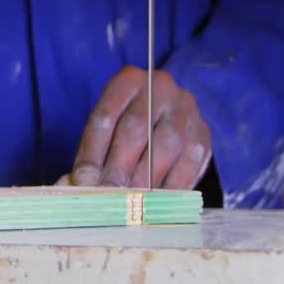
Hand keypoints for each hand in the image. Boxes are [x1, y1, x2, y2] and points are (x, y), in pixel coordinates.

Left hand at [69, 66, 211, 189]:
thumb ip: (94, 153)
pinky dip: (172, 186)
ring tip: (130, 202)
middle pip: (136, 128)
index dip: (92, 152)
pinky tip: (158, 202)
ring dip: (146, 179)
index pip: (105, 116)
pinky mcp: (204, 133)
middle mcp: (160, 87)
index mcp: (127, 81)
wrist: (167, 113)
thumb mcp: (108, 128)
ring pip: (166, 145)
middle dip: (119, 166)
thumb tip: (80, 183)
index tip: (84, 180)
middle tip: (107, 195)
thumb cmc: (128, 125)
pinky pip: (190, 162)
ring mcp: (186, 109)